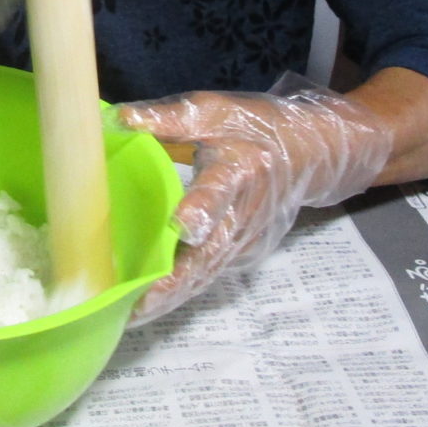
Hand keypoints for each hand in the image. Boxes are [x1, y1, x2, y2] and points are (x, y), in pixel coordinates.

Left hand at [118, 77, 392, 323]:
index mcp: (240, 169)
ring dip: (172, 295)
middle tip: (137, 303)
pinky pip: (208, 274)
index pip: (219, 192)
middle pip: (210, 251)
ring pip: (207, 272)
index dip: (201, 210)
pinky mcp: (243, 254)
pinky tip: (147, 304)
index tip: (181, 227)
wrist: (308, 154)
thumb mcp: (214, 111)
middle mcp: (246, 213)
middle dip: (174, 280)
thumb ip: (169, 119)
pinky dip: (180, 290)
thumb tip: (119, 119)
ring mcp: (247, 239)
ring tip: (132, 315)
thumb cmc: (252, 127)